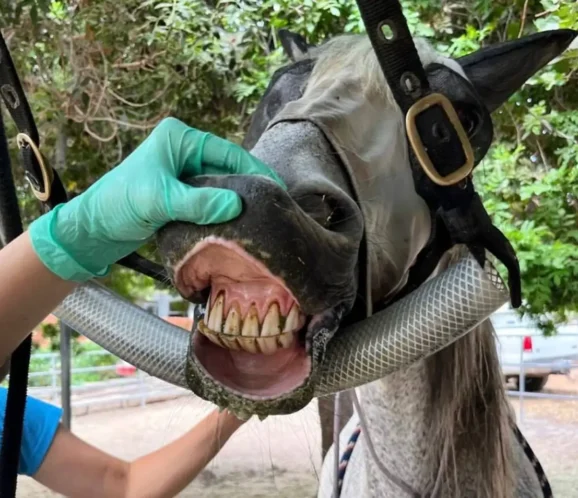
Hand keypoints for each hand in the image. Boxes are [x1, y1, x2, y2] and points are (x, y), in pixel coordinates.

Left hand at [28, 117, 284, 280]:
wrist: (94, 229)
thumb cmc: (119, 205)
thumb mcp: (159, 200)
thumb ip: (198, 202)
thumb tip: (237, 205)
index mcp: (180, 139)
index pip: (226, 152)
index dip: (253, 169)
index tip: (276, 188)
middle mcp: (184, 151)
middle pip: (227, 167)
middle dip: (247, 186)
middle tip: (274, 206)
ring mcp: (183, 172)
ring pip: (220, 185)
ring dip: (235, 200)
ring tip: (262, 216)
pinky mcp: (181, 192)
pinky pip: (210, 199)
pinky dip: (222, 210)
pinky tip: (238, 223)